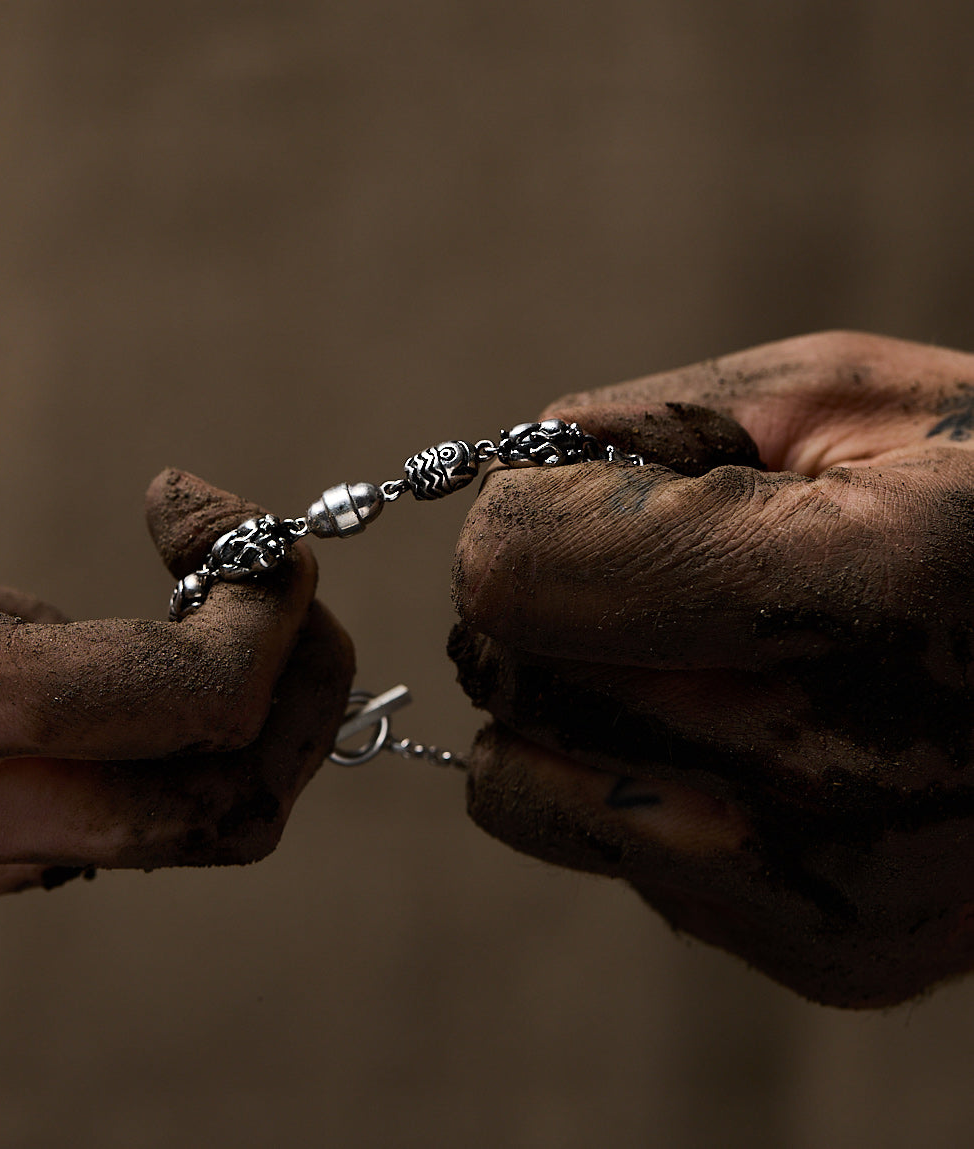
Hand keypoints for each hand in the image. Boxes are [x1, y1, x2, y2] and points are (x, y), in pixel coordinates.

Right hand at [0, 327, 352, 963]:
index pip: (203, 702)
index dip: (269, 605)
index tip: (197, 502)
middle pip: (225, 806)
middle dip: (289, 690)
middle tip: (247, 577)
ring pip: (141, 825)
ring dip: (164, 705)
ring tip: (23, 600)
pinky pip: (43, 833)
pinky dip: (67, 740)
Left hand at [451, 331, 973, 1007]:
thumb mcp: (837, 396)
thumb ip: (643, 430)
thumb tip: (497, 495)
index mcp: (876, 581)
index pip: (520, 575)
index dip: (526, 512)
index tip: (586, 492)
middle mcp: (859, 767)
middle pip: (515, 680)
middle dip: (544, 605)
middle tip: (641, 569)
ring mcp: (841, 890)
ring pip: (522, 786)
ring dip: (574, 704)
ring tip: (699, 659)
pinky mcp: (831, 953)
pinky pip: (605, 850)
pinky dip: (638, 786)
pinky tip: (754, 744)